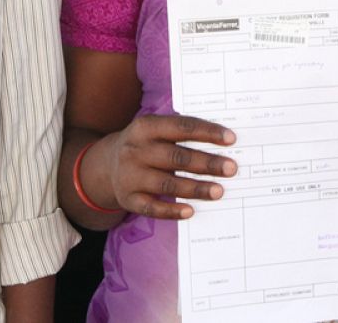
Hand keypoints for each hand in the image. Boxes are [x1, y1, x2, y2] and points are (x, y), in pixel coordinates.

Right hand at [97, 114, 236, 218]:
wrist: (106, 165)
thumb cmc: (145, 145)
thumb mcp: (155, 131)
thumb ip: (181, 134)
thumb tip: (222, 144)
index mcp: (146, 127)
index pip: (182, 127)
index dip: (207, 132)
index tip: (231, 139)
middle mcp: (135, 150)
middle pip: (177, 157)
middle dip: (207, 163)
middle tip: (231, 168)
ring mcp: (130, 175)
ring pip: (168, 183)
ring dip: (196, 188)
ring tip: (219, 191)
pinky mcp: (128, 199)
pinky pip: (152, 207)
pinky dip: (172, 210)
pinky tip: (191, 211)